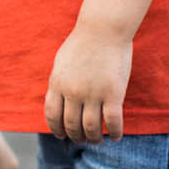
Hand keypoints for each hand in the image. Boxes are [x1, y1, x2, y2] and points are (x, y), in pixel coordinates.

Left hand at [45, 26, 132, 143]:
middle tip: (81, 140)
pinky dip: (114, 133)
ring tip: (97, 140)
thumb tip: (57, 101)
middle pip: (71, 125)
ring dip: (93, 138)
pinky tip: (115, 137)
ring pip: (90, 127)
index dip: (56, 130)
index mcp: (57, 84)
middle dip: (76, 137)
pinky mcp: (113, 93)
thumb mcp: (61, 63)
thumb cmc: (82, 43)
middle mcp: (73, 92)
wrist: (103, 28)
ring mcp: (93, 93)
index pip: (52, 116)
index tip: (61, 136)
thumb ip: (58, 83)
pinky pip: (112, 121)